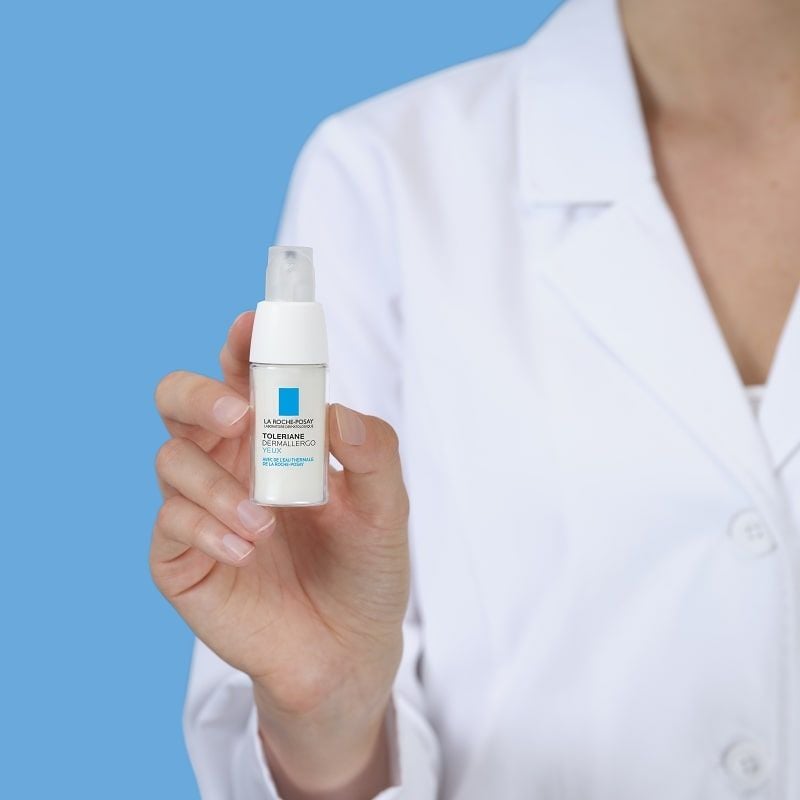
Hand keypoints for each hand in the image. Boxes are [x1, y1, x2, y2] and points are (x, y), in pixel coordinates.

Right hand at [150, 311, 409, 795]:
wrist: (348, 649)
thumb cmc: (366, 569)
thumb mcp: (387, 509)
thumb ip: (373, 454)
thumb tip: (337, 411)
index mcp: (274, 437)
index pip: (245, 376)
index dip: (242, 345)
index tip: (254, 325)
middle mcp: (229, 462)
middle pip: (181, 401)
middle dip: (201, 394)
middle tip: (239, 413)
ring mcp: (200, 507)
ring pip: (171, 459)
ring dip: (216, 483)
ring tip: (264, 521)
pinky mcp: (180, 557)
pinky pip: (169, 523)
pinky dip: (206, 528)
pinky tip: (247, 550)